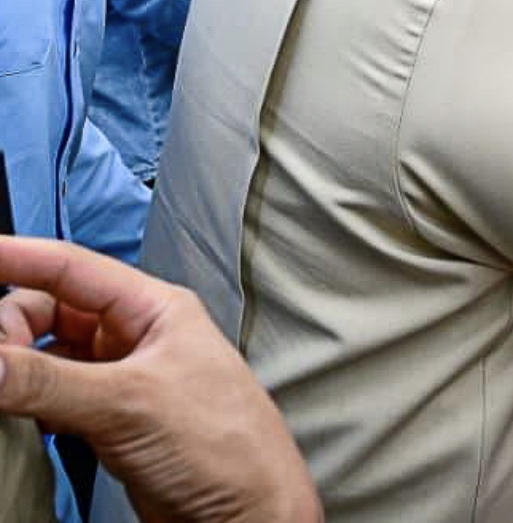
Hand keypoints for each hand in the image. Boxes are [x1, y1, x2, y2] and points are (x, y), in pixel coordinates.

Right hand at [0, 238, 320, 522]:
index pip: (72, 268)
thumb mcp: (129, 403)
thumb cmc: (224, 447)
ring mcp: (121, 380)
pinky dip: (26, 404)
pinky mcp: (108, 421)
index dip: (19, 257)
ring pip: (45, 357)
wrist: (246, 513)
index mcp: (154, 310)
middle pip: (47, 313)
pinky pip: (49, 398)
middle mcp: (137, 338)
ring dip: (16, 371)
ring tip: (6, 397)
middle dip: (10, 332)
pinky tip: (20, 422)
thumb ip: (48, 382)